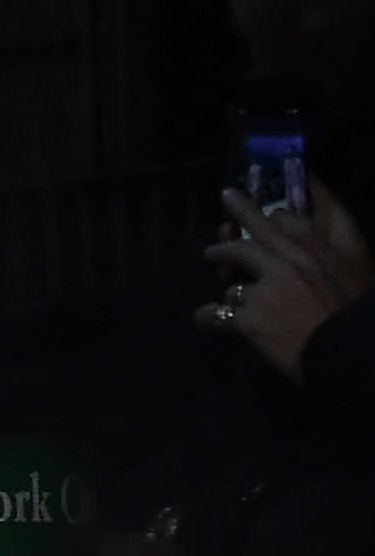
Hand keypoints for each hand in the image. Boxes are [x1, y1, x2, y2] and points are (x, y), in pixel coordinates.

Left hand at [204, 180, 374, 383]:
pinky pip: (216, 314)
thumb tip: (300, 246)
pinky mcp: (249, 319)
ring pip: (233, 288)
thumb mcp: (348, 279)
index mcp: (314, 256)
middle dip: (223, 246)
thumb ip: (322, 260)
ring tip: (230, 306)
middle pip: (243, 247)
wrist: (348, 355)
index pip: (278, 223)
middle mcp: (286, 267)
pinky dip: (207, 317)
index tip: (234, 199)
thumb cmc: (351, 318)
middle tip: (212, 249)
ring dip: (233, 297)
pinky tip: (205, 320)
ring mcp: (265, 293)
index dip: (252, 211)